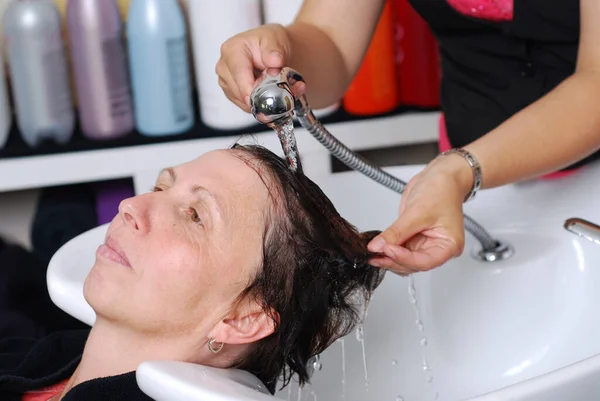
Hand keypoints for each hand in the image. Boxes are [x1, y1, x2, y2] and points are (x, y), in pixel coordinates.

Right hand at [216, 24, 291, 111]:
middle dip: (263, 95)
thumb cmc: (271, 42)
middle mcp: (224, 67)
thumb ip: (274, 51)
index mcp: (232, 50)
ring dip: (263, 101)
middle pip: (240, 92)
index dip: (252, 89)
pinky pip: (246, 106)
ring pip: (243, 102)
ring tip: (281, 91)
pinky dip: (261, 104)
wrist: (274, 50)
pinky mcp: (232, 94)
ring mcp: (226, 82)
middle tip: (284, 91)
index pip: (239, 74)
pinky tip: (271, 95)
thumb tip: (274, 62)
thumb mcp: (276, 39)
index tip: (267, 98)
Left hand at [367, 155, 473, 274]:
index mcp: (448, 245)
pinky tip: (377, 247)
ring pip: (404, 261)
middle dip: (393, 260)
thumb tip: (378, 246)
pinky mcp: (413, 238)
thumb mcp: (417, 212)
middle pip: (413, 264)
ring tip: (373, 252)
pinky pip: (399, 250)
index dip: (403, 258)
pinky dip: (388, 250)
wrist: (440, 176)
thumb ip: (396, 232)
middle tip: (375, 254)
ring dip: (388, 258)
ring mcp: (424, 244)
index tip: (386, 250)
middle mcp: (437, 248)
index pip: (424, 262)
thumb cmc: (441, 190)